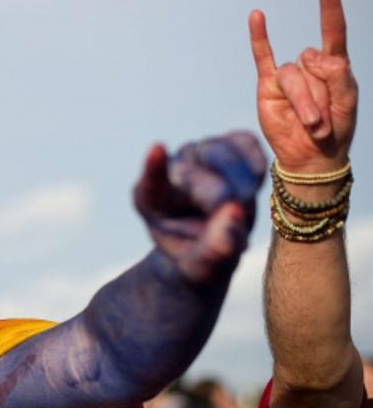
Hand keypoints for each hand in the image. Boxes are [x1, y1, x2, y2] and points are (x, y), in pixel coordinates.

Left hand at [133, 132, 265, 283]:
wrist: (212, 242)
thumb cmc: (200, 255)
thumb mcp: (203, 265)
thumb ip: (215, 246)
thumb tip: (235, 211)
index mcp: (151, 199)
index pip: (151, 181)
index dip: (155, 166)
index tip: (156, 149)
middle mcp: (172, 168)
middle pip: (204, 178)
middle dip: (225, 202)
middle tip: (232, 222)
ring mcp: (198, 150)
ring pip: (227, 157)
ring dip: (243, 187)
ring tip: (237, 210)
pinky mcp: (226, 142)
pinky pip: (247, 143)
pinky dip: (255, 167)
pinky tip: (250, 187)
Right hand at [250, 0, 357, 172]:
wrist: (311, 156)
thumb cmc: (336, 128)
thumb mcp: (348, 101)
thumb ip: (337, 74)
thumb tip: (309, 55)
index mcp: (334, 66)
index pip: (333, 30)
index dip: (329, 7)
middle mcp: (310, 66)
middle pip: (311, 62)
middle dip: (319, 94)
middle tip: (323, 121)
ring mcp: (288, 76)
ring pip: (292, 75)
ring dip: (303, 101)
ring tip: (311, 124)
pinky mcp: (268, 86)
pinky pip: (262, 57)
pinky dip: (260, 37)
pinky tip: (257, 16)